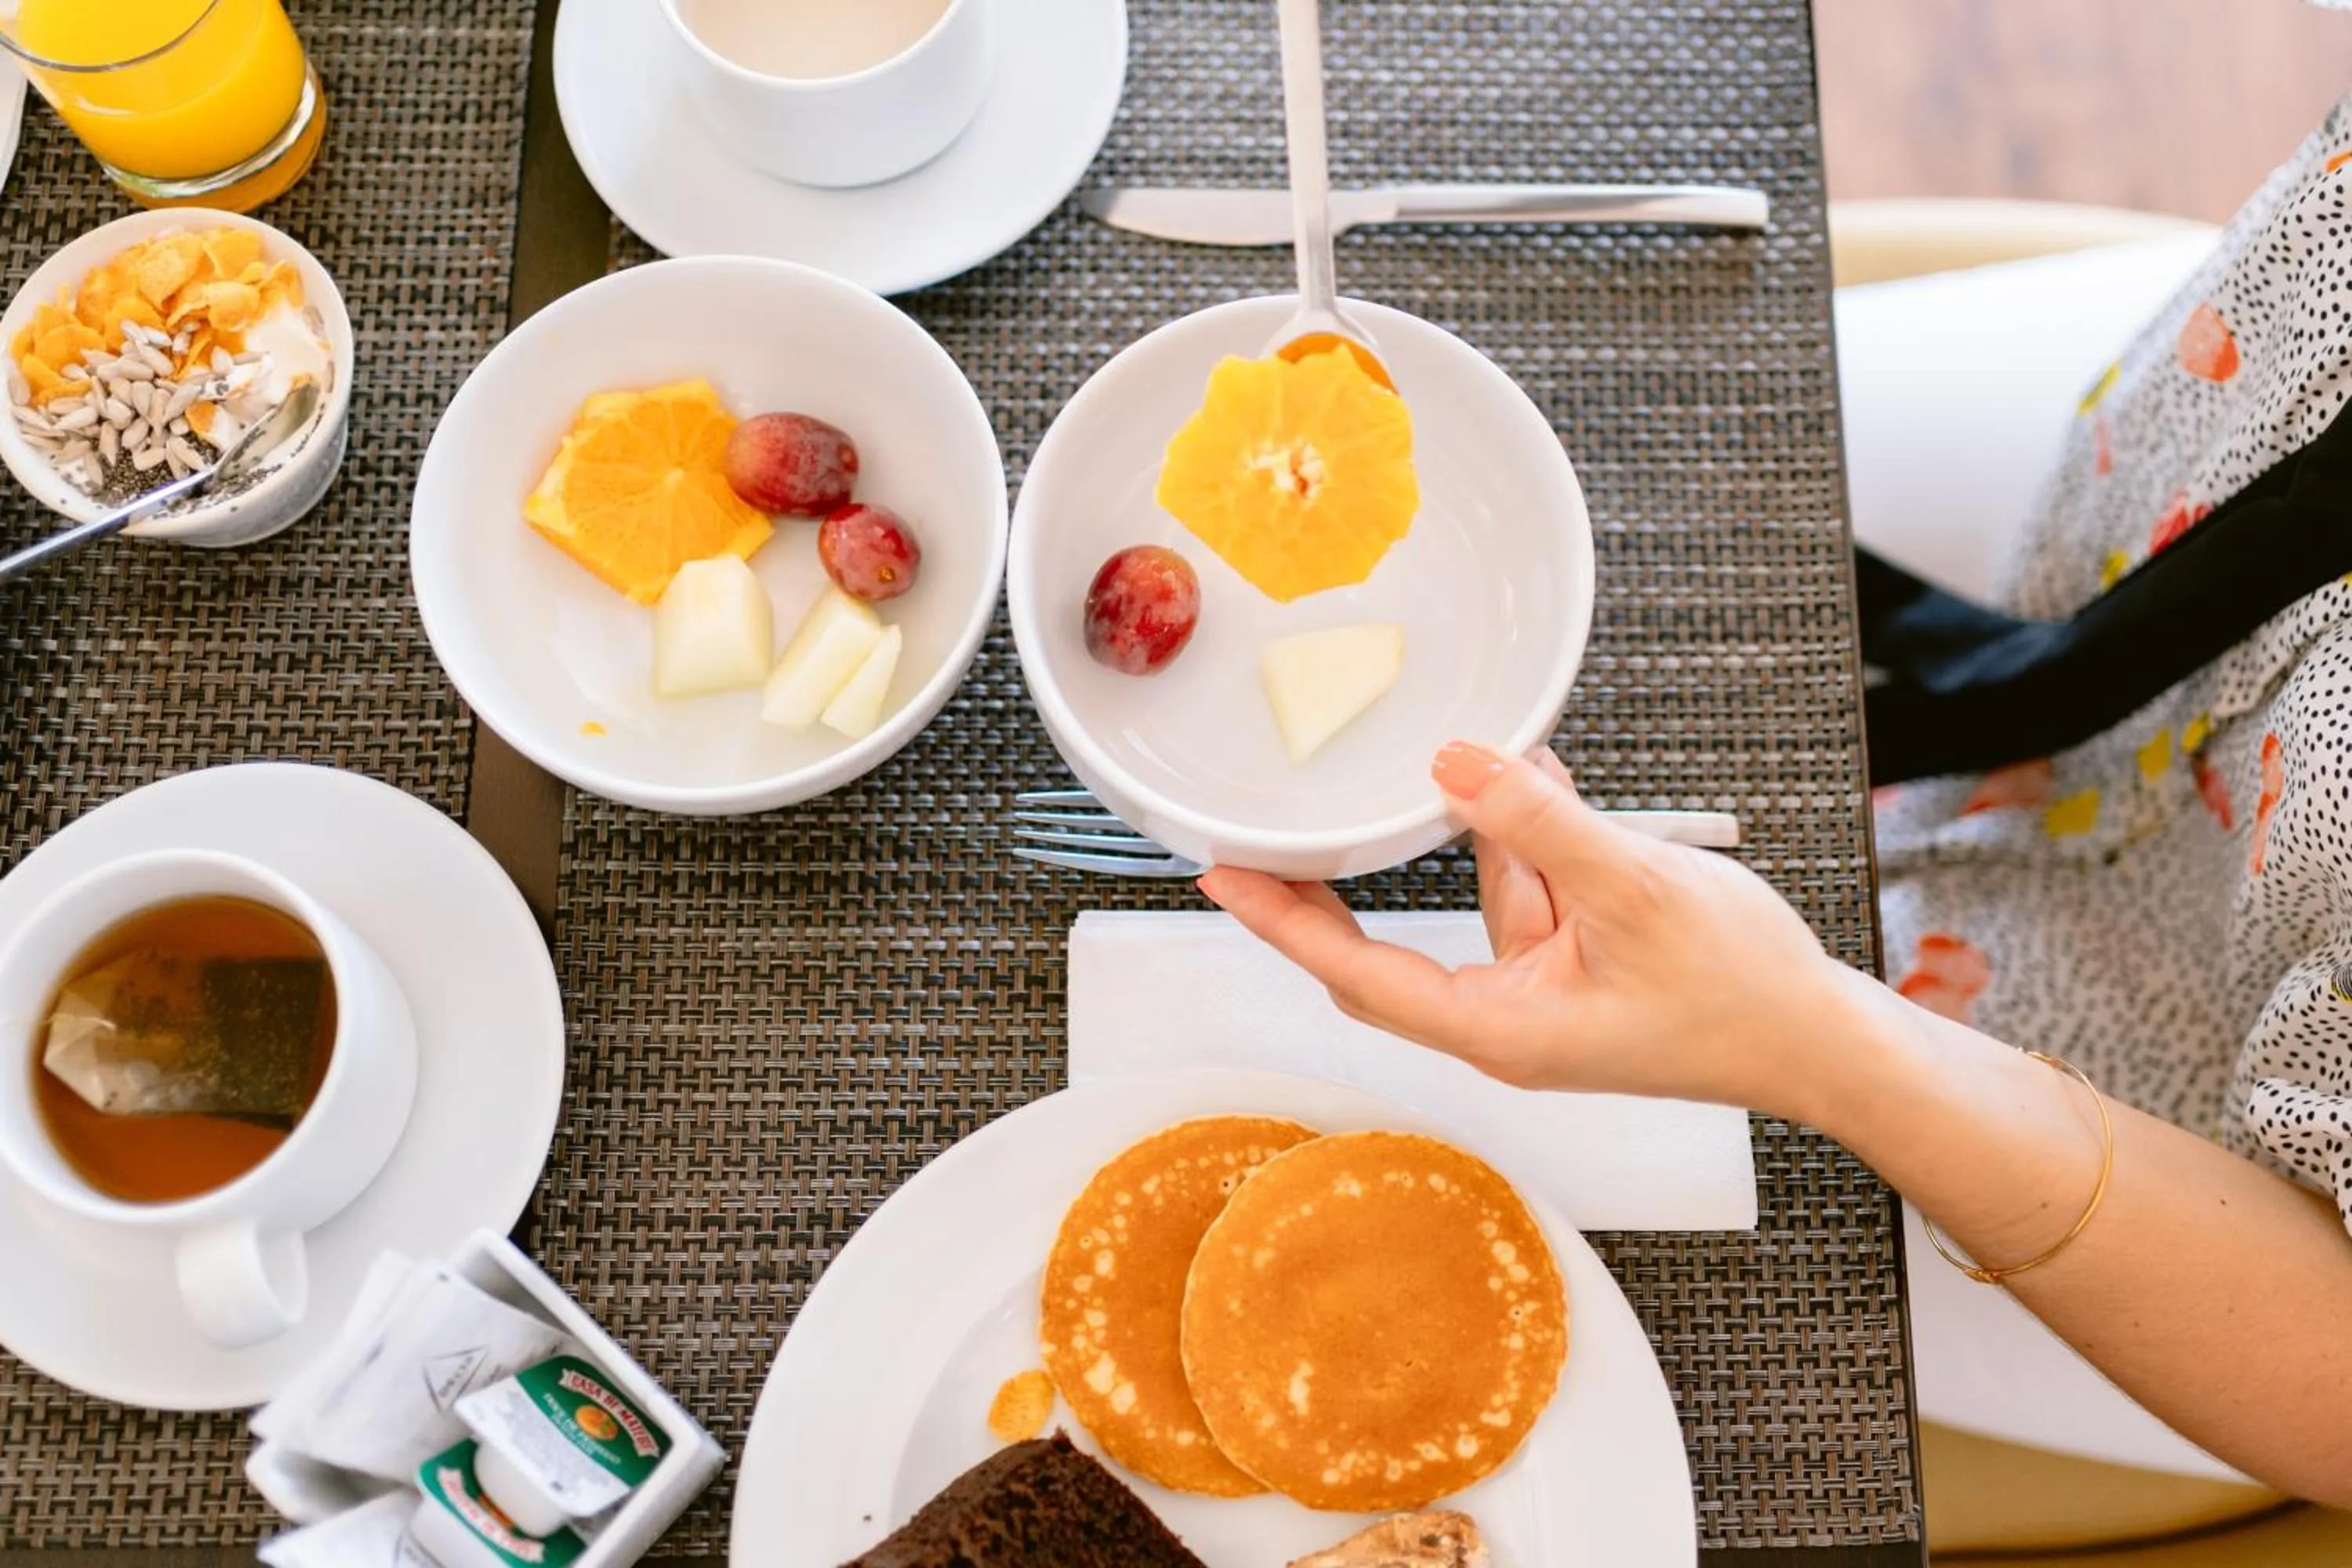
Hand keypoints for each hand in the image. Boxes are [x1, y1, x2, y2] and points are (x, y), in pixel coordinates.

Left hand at [1195, 742, 1868, 1118]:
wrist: (1826, 1042)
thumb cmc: (1740, 994)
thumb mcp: (1634, 889)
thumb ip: (1539, 825)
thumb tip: (1452, 766)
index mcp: (1499, 1029)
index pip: (1356, 973)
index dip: (1283, 922)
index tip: (1221, 879)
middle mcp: (1507, 1018)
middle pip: (1387, 948)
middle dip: (1335, 882)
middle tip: (1268, 830)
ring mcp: (1544, 992)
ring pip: (1474, 899)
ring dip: (1465, 829)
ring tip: (1438, 754)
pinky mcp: (1581, 965)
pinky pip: (1532, 890)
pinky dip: (1527, 836)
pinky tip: (1528, 771)